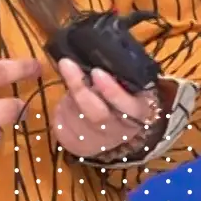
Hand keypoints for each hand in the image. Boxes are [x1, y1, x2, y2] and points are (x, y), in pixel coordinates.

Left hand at [49, 59, 163, 159]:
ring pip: (78, 121)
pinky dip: (60, 112)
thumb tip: (94, 53)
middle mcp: (122, 132)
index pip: (128, 106)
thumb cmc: (127, 95)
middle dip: (80, 89)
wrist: (122, 127)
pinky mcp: (82, 148)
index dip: (112, 91)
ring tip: (69, 83)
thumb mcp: (131, 83)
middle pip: (98, 115)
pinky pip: (64, 130)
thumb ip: (119, 74)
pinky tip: (65, 102)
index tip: (96, 72)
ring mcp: (101, 143)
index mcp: (140, 113)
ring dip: (68, 98)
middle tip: (67, 64)